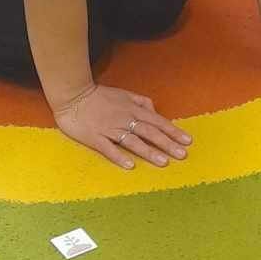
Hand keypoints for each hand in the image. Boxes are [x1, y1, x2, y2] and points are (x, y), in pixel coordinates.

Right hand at [52, 84, 191, 170]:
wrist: (73, 95)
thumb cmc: (99, 96)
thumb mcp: (124, 94)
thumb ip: (141, 102)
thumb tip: (155, 111)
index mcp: (133, 109)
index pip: (157, 121)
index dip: (173, 131)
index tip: (187, 141)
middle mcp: (125, 119)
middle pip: (149, 132)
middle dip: (167, 144)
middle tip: (182, 155)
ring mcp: (110, 129)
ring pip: (133, 141)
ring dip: (149, 152)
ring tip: (163, 162)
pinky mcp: (95, 138)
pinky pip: (109, 148)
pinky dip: (119, 156)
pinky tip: (130, 166)